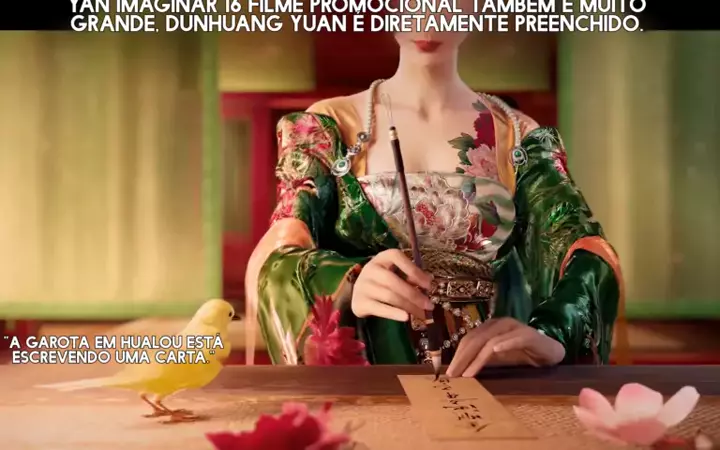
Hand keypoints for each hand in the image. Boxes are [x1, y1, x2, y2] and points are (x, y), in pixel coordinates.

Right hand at [351, 249, 433, 321]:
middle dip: (414, 294)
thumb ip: (409, 276)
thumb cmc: (382, 282)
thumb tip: (428, 281)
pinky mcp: (359, 302)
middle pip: (393, 281)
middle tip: (429, 306)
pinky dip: (394, 313)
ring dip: (408, 306)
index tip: (428, 284)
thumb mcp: (395, 274)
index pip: (396, 257)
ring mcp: (363, 286)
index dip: (413, 269)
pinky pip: (380, 308)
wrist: (359, 294)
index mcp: (381, 258)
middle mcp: (370, 269)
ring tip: (422, 314)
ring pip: (389, 296)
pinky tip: (406, 317)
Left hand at [447, 318, 564, 376]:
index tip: (449, 373)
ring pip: (491, 341)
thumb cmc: (522, 355)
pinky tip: (496, 351)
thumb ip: (482, 361)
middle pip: (476, 339)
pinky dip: (505, 344)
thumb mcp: (498, 359)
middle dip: (462, 358)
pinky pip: (515, 338)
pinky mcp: (529, 334)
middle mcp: (499, 324)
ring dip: (477, 358)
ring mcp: (514, 327)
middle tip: (454, 375)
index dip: (457, 355)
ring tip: (468, 373)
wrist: (551, 352)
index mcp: (490, 328)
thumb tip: (460, 372)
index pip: (469, 340)